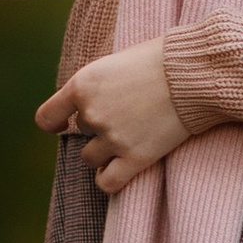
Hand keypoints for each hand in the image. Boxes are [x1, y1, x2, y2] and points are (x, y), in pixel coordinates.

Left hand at [36, 36, 188, 194]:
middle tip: (128, 113)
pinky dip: (107, 179)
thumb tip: (88, 104)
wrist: (195, 72)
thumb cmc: (161, 59)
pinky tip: (117, 170)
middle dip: (99, 126)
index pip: (47, 117)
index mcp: (83, 85)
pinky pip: (107, 182)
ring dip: (104, 151)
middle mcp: (92, 113)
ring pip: (90, 158)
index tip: (63, 125)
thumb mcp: (117, 62)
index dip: (55, 123)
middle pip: (81, 133)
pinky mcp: (136, 157)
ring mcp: (113, 138)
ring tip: (128, 136)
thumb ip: (98, 85)